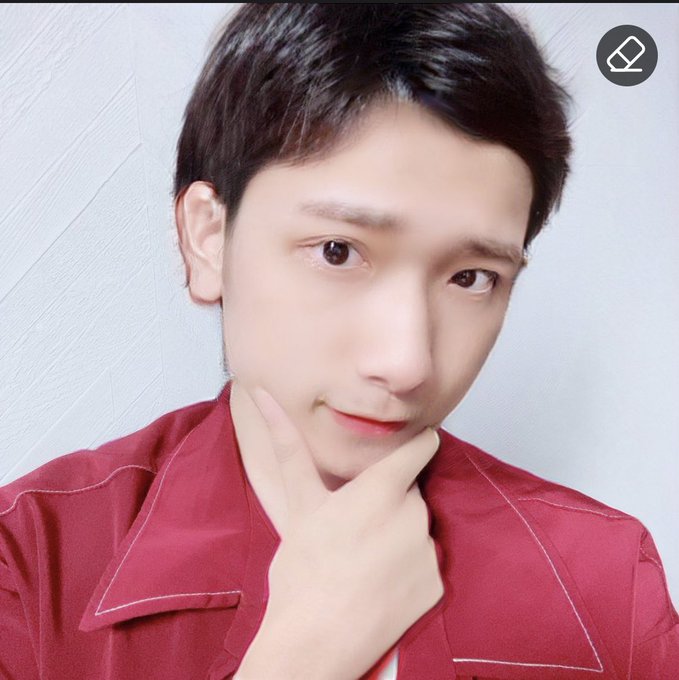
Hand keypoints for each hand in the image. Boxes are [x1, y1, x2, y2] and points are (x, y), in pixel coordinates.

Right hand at [236, 387, 443, 679]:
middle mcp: (414, 514)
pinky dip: (409, 571)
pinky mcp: (436, 586)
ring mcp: (427, 551)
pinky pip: (426, 565)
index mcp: (383, 488)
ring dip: (400, 535)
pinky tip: (380, 584)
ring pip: (418, 529)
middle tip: (358, 527)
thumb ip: (288, 444)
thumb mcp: (298, 502)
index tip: (414, 447)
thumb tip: (261, 394)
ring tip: (365, 559)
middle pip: (411, 493)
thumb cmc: (302, 570)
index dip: (417, 446)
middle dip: (392, 501)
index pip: (421, 448)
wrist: (314, 641)